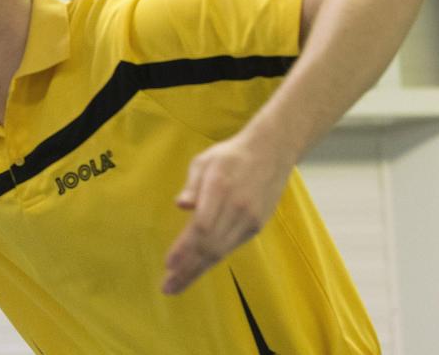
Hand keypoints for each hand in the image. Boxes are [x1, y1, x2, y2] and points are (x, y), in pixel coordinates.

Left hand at [161, 137, 292, 294]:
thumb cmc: (230, 155)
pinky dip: (212, 260)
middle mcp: (237, 208)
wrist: (271, 152)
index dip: (185, 248)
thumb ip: (192, 184)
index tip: (168, 264)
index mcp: (221, 188)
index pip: (201, 226)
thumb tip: (181, 205)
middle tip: (167, 287)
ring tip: (178, 285)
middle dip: (187, 269)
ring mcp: (249, 218)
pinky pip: (230, 247)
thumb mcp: (204, 161)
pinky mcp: (256, 225)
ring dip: (198, 270)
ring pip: (221, 251)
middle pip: (210, 246)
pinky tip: (197, 269)